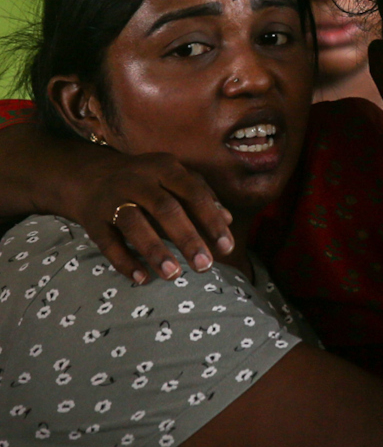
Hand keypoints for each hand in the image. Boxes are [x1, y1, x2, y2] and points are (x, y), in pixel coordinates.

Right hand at [70, 151, 233, 282]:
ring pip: (133, 223)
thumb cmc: (149, 183)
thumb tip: (228, 220)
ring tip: (174, 275)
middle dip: (187, 238)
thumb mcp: (175, 181)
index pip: (193, 193)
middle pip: (165, 208)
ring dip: (154, 250)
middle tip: (205, 266)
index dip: (211, 220)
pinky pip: (107, 242)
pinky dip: (124, 261)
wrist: (92, 175)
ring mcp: (112, 197)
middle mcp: (137, 179)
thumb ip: (202, 198)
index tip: (226, 248)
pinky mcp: (92, 218)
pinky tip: (142, 279)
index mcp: (165, 167)